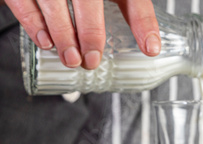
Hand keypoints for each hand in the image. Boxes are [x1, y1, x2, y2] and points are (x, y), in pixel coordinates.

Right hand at [5, 0, 160, 69]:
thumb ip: (133, 11)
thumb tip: (151, 46)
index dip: (143, 21)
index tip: (151, 48)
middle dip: (91, 32)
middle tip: (92, 60)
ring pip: (53, 0)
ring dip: (62, 33)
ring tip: (72, 59)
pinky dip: (32, 21)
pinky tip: (45, 41)